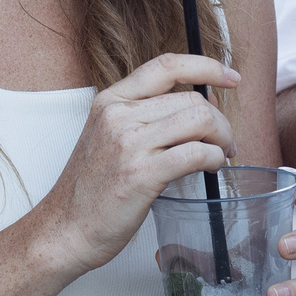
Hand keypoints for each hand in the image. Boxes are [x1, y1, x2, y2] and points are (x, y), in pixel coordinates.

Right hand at [32, 53, 239, 275]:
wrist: (64, 229)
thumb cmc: (92, 190)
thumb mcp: (112, 138)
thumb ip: (151, 116)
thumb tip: (205, 98)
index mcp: (110, 101)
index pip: (166, 66)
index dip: (206, 66)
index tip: (231, 78)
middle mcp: (118, 116)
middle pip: (191, 98)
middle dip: (219, 120)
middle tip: (225, 143)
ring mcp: (129, 144)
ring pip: (200, 121)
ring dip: (222, 138)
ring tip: (221, 156)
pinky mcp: (141, 174)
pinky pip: (196, 153)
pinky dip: (215, 158)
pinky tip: (212, 168)